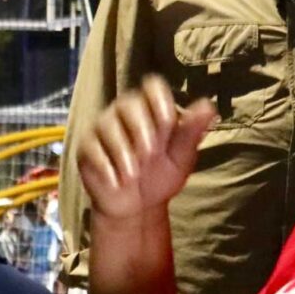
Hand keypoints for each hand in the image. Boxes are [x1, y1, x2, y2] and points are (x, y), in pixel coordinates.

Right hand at [76, 78, 217, 226]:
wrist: (137, 207)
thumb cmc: (160, 176)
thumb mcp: (181, 157)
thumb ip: (191, 132)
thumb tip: (208, 106)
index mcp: (151, 109)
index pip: (152, 86)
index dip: (159, 99)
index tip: (168, 122)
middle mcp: (124, 113)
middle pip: (128, 103)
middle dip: (141, 128)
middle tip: (151, 154)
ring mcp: (102, 129)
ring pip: (108, 127)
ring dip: (123, 152)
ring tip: (134, 175)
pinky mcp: (86, 148)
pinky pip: (92, 149)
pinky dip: (106, 166)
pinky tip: (117, 182)